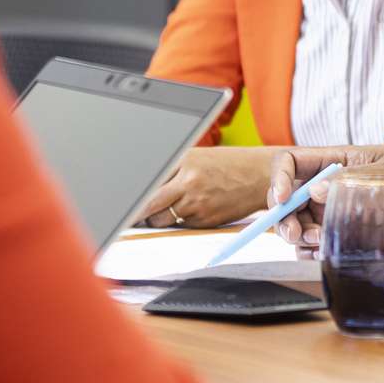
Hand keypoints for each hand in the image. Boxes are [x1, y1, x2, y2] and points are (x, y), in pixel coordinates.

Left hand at [138, 146, 270, 227]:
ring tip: (158, 214)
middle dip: (136, 213)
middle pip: (148, 204)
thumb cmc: (228, 164)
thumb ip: (172, 169)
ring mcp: (198, 202)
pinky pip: (180, 225)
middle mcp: (189, 180)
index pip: (148, 182)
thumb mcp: (199, 157)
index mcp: (184, 160)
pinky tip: (186, 213)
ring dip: (156, 219)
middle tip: (126, 217)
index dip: (132, 197)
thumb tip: (144, 188)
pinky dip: (178, 222)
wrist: (262, 175)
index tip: (121, 203)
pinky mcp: (206, 219)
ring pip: (162, 219)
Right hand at [268, 146, 383, 249]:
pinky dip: (311, 251)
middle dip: (284, 216)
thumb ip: (349, 179)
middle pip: (286, 197)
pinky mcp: (340, 234)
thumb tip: (314, 191)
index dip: (278, 178)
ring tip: (321, 242)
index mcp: (336, 160)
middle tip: (295, 234)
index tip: (282, 199)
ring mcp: (332, 211)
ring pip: (296, 224)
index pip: (291, 161)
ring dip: (299, 236)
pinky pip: (312, 244)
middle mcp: (328, 185)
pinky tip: (325, 253)